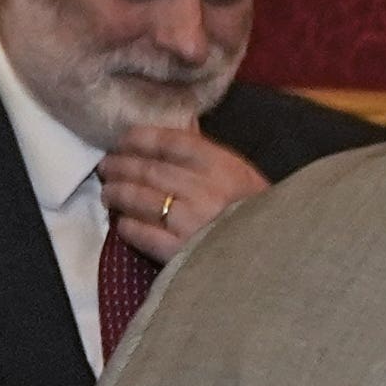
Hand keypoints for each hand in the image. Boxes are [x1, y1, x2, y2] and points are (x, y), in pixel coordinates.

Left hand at [99, 125, 267, 259]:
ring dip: (117, 193)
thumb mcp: (243, 177)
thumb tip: (181, 124)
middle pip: (148, 169)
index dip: (140, 139)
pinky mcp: (181, 251)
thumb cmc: (260, 216)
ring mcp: (192, 221)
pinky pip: (142, 233)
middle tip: (106, 167)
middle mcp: (204, 189)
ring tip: (109, 193)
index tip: (123, 141)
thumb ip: (209, 156)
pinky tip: (123, 224)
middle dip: (120, 165)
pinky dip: (127, 226)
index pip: (170, 142)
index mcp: (222, 166)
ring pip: (140, 198)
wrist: (278, 261)